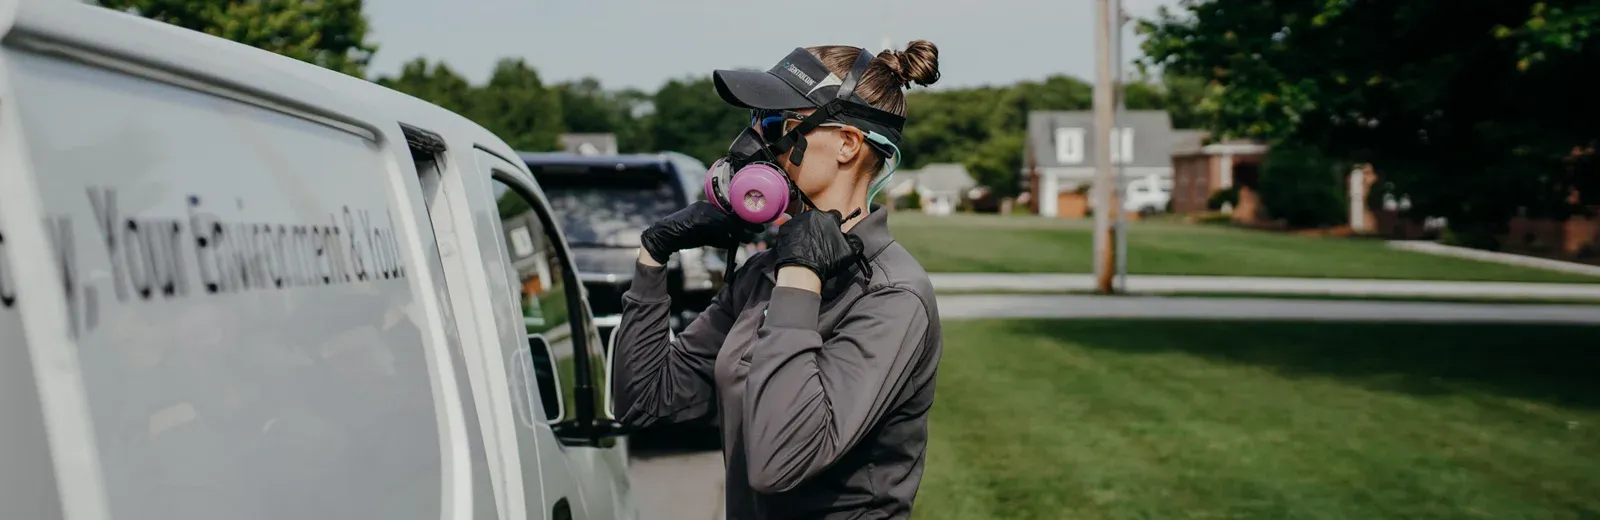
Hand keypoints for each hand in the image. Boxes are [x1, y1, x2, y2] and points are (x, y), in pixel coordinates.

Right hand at [640, 201, 762, 263]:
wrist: (664, 237)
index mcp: (708, 207)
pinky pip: (718, 224)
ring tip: (752, 235)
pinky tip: (738, 238)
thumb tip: (734, 241)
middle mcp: (706, 206)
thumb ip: (720, 237)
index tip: (756, 223)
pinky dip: (729, 232)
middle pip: (731, 212)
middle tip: (760, 227)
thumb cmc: (684, 237)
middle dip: (747, 221)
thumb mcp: (706, 237)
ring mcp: (702, 210)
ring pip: (726, 219)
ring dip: (740, 228)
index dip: (744, 217)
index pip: (730, 211)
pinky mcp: (698, 218)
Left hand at [773, 209, 864, 280]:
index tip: (833, 234)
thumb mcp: (851, 253)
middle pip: (819, 218)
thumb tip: (853, 238)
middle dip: (820, 227)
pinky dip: (795, 235)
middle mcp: (812, 214)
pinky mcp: (784, 228)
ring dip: (807, 230)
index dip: (836, 225)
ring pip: (805, 222)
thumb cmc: (826, 262)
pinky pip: (792, 229)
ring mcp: (796, 220)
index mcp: (828, 217)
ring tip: (808, 245)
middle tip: (820, 242)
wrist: (801, 272)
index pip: (835, 215)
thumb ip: (855, 241)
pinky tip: (798, 247)